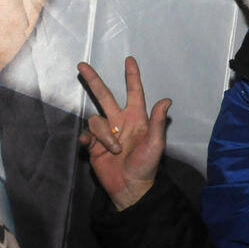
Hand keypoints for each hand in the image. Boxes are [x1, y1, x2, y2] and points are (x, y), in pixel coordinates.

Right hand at [78, 56, 170, 210]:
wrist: (130, 188)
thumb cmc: (146, 166)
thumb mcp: (155, 144)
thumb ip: (157, 122)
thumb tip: (166, 100)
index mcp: (136, 118)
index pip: (133, 92)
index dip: (132, 76)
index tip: (129, 59)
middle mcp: (119, 121)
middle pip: (104, 95)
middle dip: (93, 80)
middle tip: (81, 65)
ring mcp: (105, 132)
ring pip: (96, 120)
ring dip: (104, 135)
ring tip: (114, 150)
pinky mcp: (93, 145)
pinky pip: (86, 134)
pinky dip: (88, 139)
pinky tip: (92, 147)